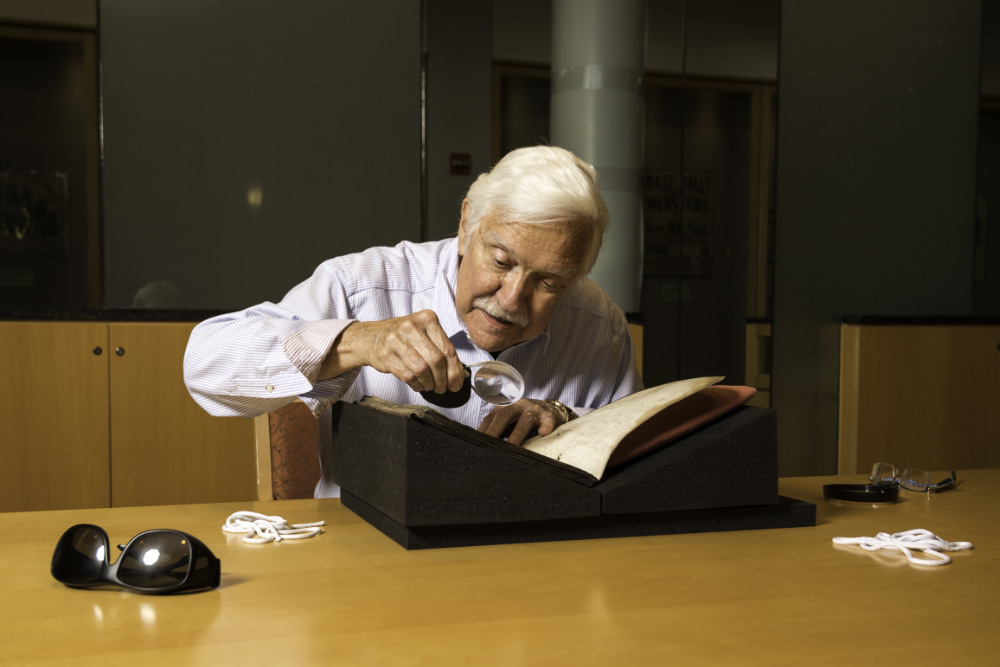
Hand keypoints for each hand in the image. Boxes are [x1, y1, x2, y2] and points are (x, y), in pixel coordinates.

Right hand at [325, 310, 465, 393]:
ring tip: (430, 386)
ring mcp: (396, 339)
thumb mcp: (424, 334)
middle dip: (443, 379)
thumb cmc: (404, 337)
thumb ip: (442, 349)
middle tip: (443, 387)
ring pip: (422, 370)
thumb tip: (458, 375)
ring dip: (429, 383)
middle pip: (436, 360)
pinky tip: (418, 384)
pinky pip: (408, 376)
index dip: (455, 371)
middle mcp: (411, 326)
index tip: (456, 383)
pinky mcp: (385, 354)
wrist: (371, 337)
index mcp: (427, 318)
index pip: (447, 349)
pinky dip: (417, 384)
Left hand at [478, 398, 564, 445]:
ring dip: (517, 433)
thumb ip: (500, 430)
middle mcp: (519, 406)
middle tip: (489, 443)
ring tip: (512, 445)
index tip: (477, 442)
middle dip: (495, 429)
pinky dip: (546, 426)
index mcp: (507, 407)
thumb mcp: (511, 422)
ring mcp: (534, 410)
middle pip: (505, 414)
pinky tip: (543, 433)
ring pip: (525, 419)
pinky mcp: (549, 416)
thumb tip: (485, 446)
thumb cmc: (526, 418)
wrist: (551, 410)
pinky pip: (548, 420)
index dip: (484, 429)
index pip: (492, 417)